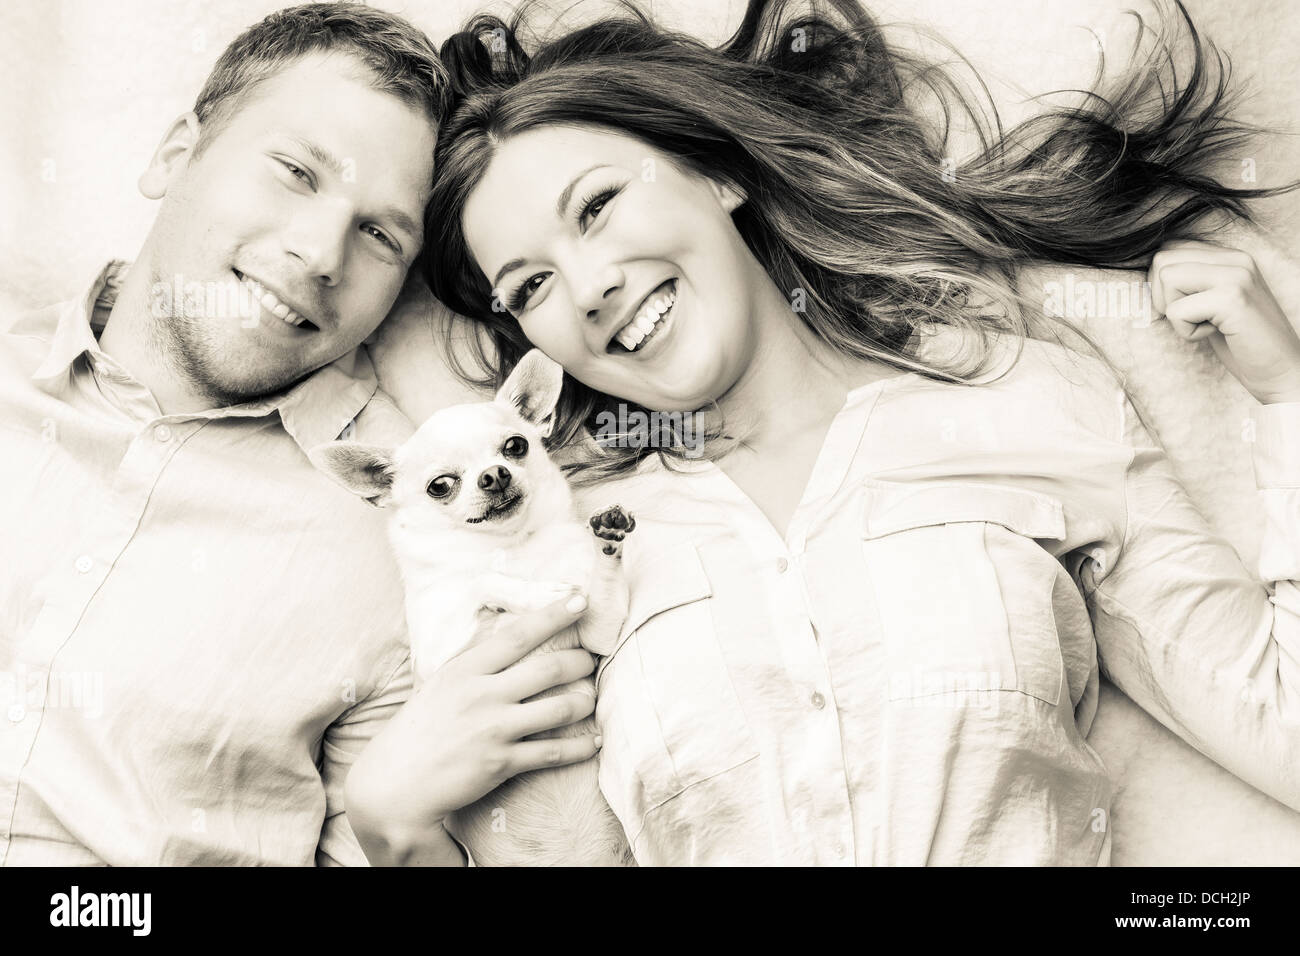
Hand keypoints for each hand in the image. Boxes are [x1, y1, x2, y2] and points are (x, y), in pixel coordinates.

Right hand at [345, 592, 599, 851]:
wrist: (393, 785)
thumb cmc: (419, 731)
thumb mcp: (441, 686)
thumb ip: (476, 668)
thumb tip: (512, 644)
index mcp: (465, 669)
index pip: (519, 634)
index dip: (554, 615)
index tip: (581, 600)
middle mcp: (482, 694)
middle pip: (549, 668)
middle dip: (580, 662)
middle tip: (593, 659)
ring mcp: (494, 728)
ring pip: (560, 708)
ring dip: (585, 701)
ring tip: (592, 698)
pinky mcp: (501, 762)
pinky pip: (554, 751)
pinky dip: (580, 746)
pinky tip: (594, 741)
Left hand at [1148, 240, 1299, 403]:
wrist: (1280, 369)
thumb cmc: (1240, 341)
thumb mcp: (1210, 303)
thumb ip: (1189, 282)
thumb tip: (1149, 275)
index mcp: (1229, 256)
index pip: (1170, 249)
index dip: (1163, 283)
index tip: (1186, 306)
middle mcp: (1235, 258)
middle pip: (1162, 260)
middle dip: (1163, 295)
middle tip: (1192, 317)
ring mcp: (1236, 275)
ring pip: (1166, 279)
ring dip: (1175, 312)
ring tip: (1206, 324)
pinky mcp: (1232, 298)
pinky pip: (1176, 310)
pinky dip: (1186, 331)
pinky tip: (1213, 334)